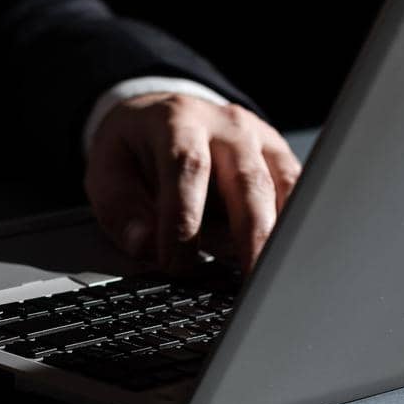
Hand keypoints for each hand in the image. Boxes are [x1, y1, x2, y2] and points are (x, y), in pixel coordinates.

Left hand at [84, 93, 301, 273]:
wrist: (159, 115)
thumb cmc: (134, 150)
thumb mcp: (107, 173)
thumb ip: (122, 211)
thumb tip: (145, 246)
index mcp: (178, 120)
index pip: (187, 166)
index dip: (184, 219)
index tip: (176, 265)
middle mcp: (225, 125)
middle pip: (248, 180)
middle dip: (249, 238)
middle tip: (247, 288)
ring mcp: (259, 139)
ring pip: (283, 189)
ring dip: (278, 239)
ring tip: (271, 283)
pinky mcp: (280, 158)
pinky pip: (297, 195)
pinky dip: (292, 230)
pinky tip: (284, 263)